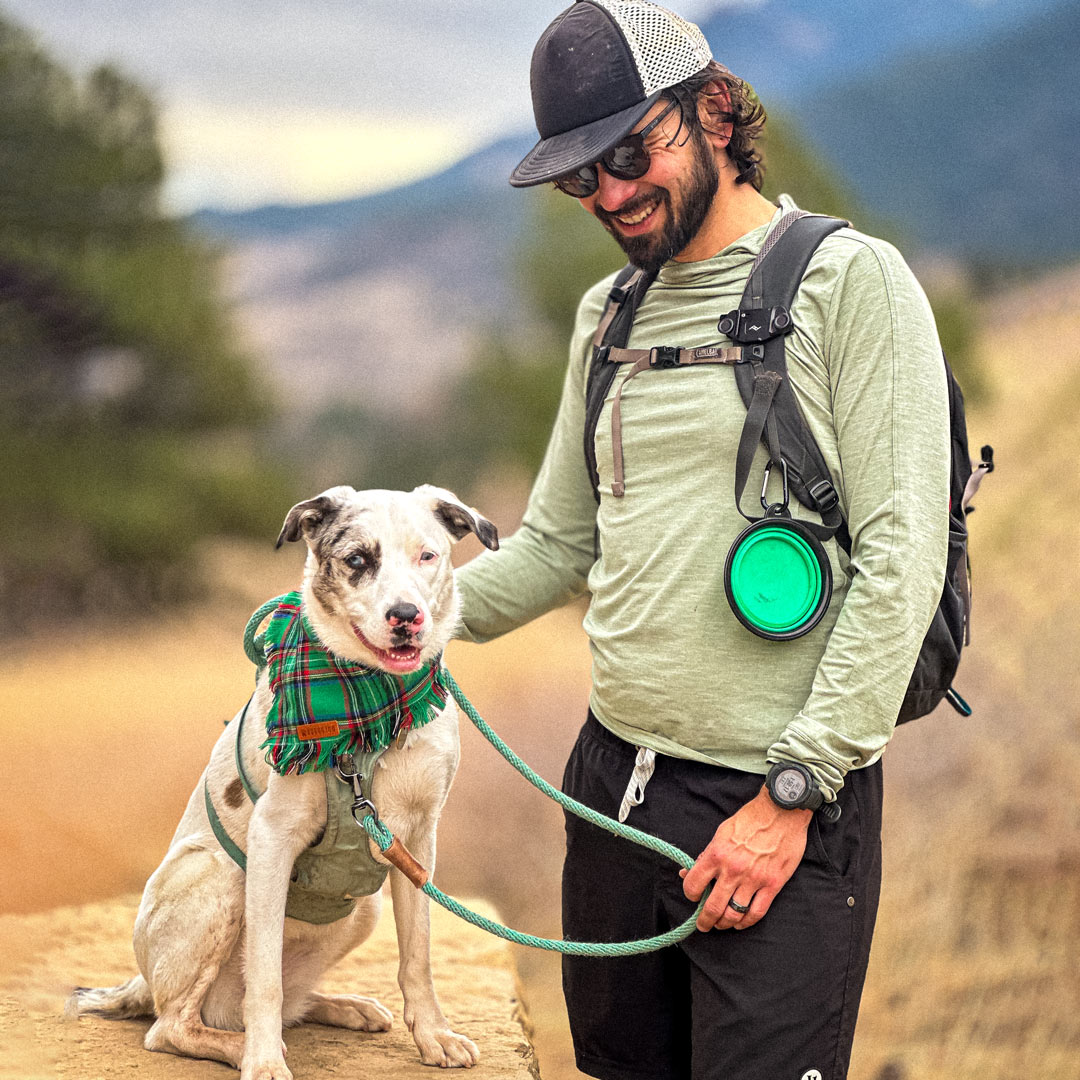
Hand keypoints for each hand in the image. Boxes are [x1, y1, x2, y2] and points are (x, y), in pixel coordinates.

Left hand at [680, 785, 810, 930]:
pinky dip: (746, 923)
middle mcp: (733, 869)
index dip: (690, 894)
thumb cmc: (751, 818)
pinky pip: (757, 912)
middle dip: (705, 920)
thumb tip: (689, 871)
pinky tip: (741, 923)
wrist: (782, 811)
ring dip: (724, 924)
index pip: (694, 884)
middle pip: (713, 907)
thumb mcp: (722, 831)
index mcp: (717, 853)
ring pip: (734, 914)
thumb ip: (707, 854)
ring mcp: (754, 879)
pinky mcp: (773, 884)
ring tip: (721, 924)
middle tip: (703, 925)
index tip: (693, 896)